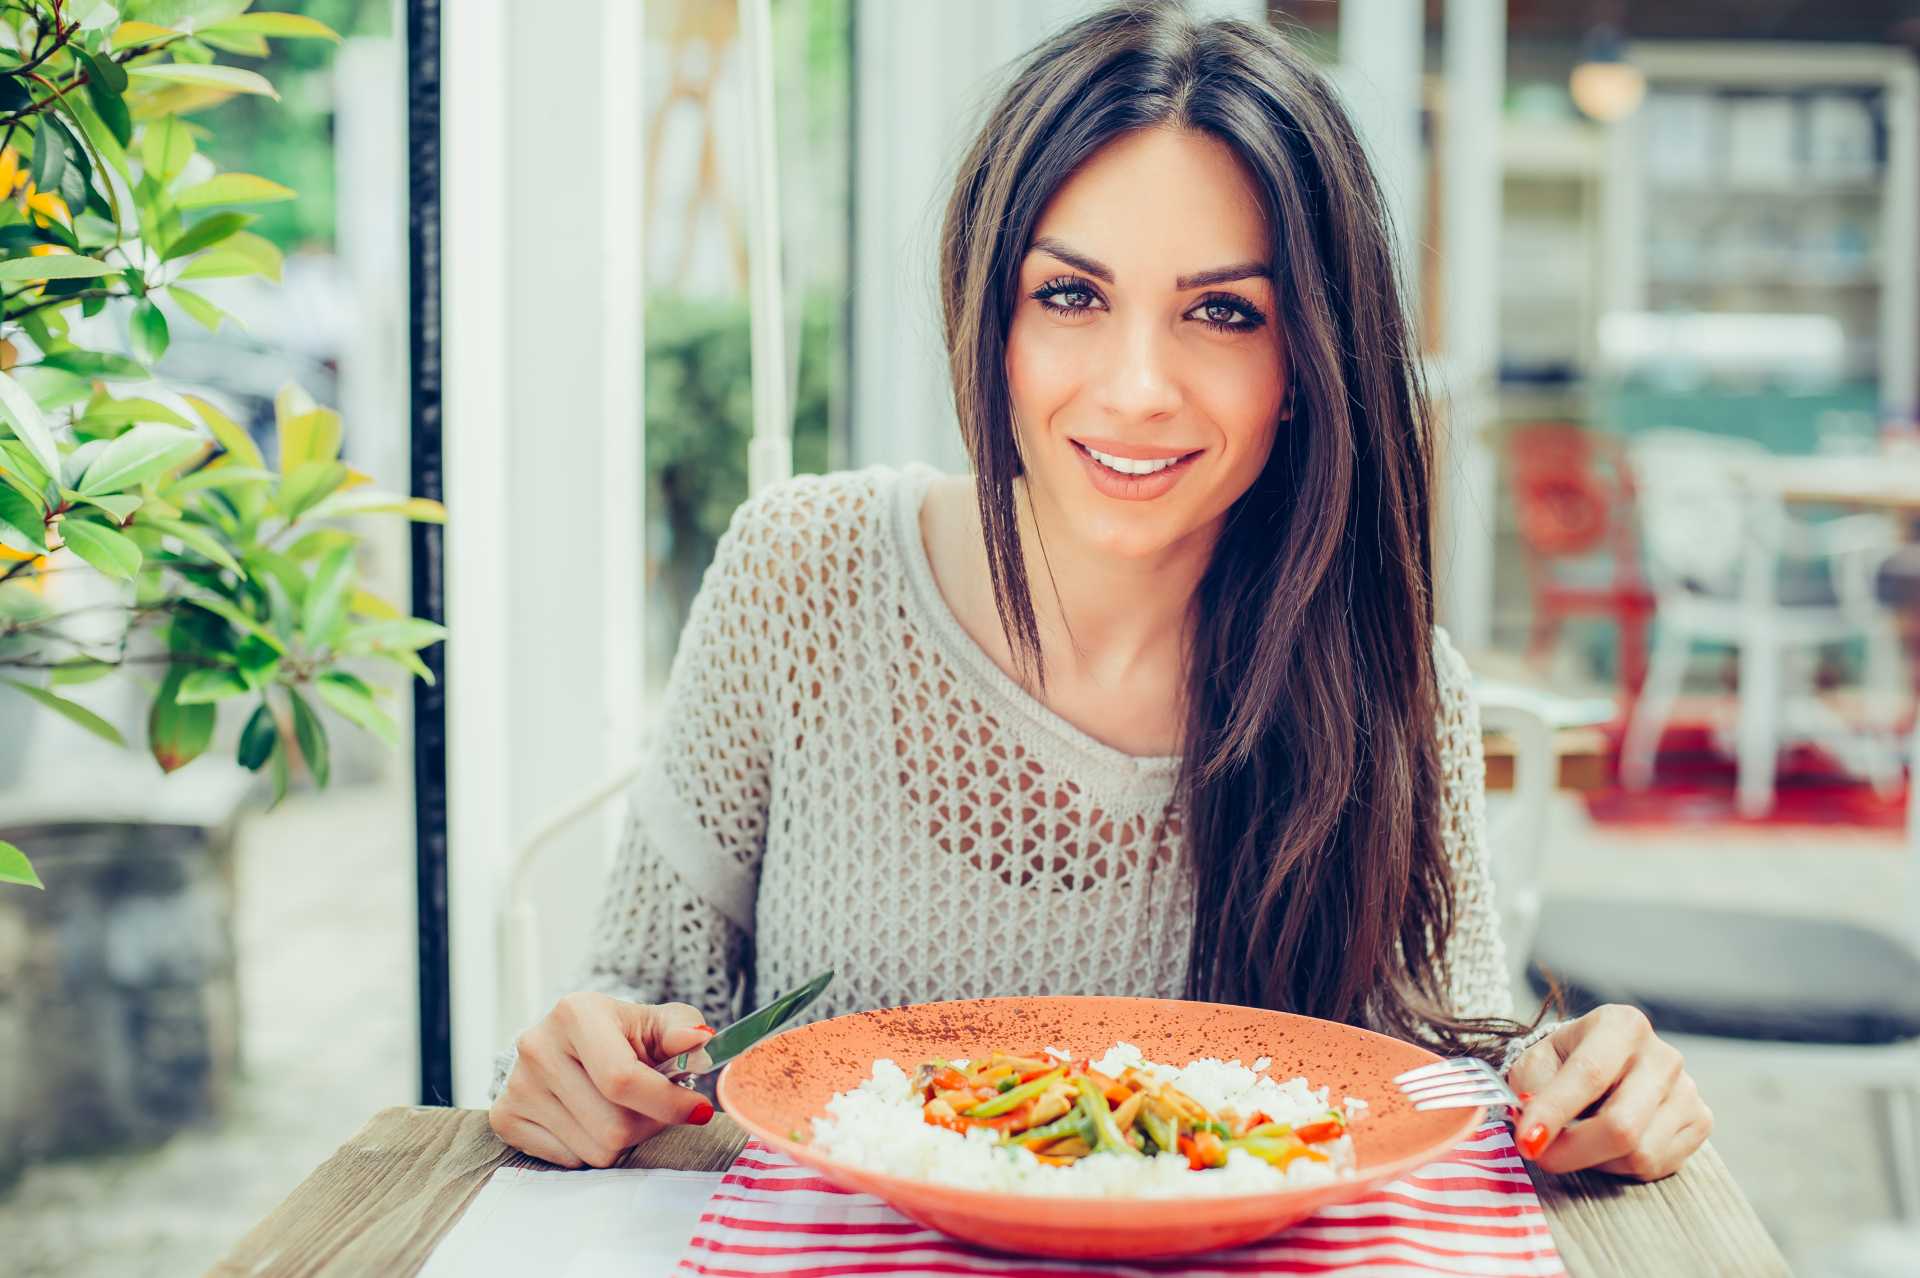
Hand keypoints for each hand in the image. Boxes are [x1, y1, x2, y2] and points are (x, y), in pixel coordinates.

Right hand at [490, 993, 718, 1167]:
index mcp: (576, 1013)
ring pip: (594, 1150)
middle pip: (613, 1126)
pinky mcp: (504, 1117)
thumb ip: (684, 1030)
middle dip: (648, 1125)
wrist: (570, 1044)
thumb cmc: (624, 1035)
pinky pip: (568, 1161)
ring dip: (622, 1139)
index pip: (623, 1079)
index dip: (668, 1103)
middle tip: (653, 1107)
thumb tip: (699, 1039)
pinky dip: (589, 1148)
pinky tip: (590, 1118)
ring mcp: (516, 1084)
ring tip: (620, 1109)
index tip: (699, 1110)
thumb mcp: (658, 1023)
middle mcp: (538, 1046)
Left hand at [1505, 1004, 1711, 1180]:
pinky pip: (1658, 1166)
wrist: (1602, 1066)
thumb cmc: (1563, 1063)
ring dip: (1597, 1159)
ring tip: (1581, 1138)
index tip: (1527, 1142)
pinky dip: (1623, 1166)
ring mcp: (1687, 1089)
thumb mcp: (1535, 1064)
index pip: (1589, 1075)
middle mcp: (1662, 1054)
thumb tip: (1537, 1132)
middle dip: (1574, 1150)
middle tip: (1542, 1155)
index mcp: (1619, 1025)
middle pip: (1621, 1124)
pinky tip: (1610, 1143)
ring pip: (1639, 1153)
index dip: (1555, 1112)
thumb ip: (1532, 1093)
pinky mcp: (1700, 1121)